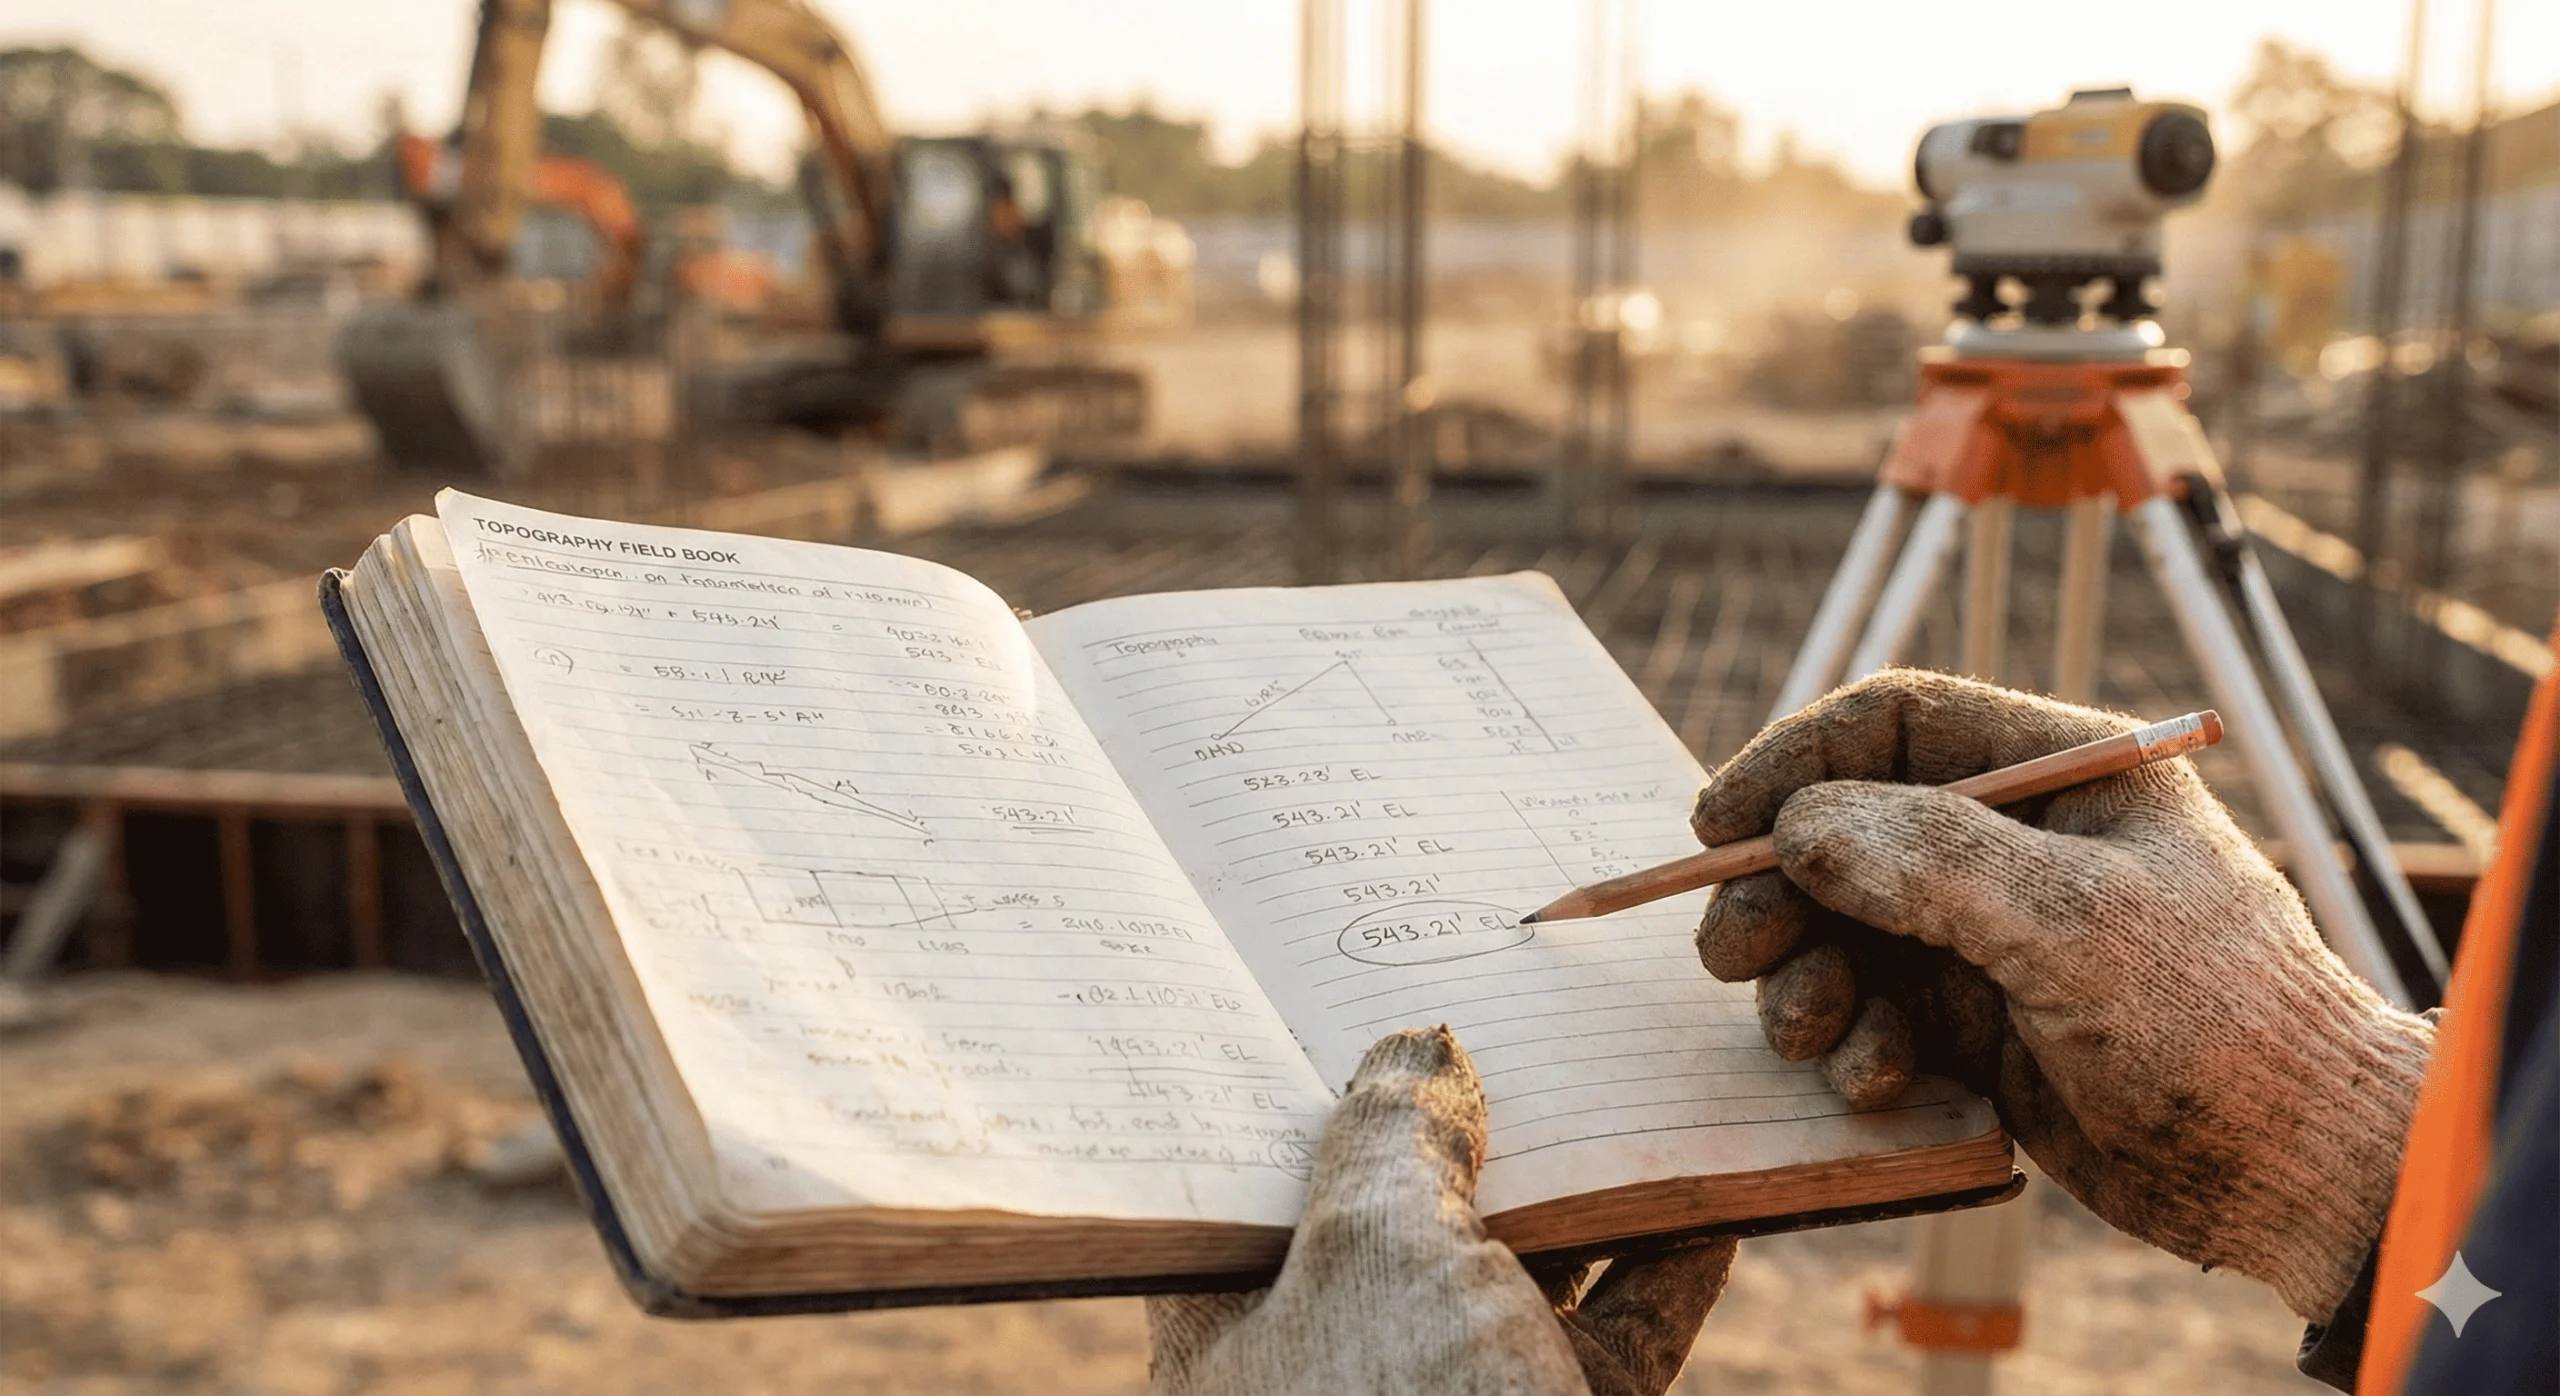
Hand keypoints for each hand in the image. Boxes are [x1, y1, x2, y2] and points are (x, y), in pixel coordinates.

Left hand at [1146, 1027, 1734, 1395]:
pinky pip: (1606, 1341)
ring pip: (1514, 1270)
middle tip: (1516, 992)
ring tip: (1629, 1069)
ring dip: (1581, 1183)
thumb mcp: (1383, 1255)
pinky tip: (1710, 1195)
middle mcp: (1328, 1359)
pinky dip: (1660, 1272)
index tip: (1352, 967)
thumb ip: (1396, 1138)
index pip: (1257, 1166)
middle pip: (1396, 1206)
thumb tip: (1417, 1049)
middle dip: (1462, 1111)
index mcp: (1230, 1319)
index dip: (1303, 1067)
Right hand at [1689, 670, 2432, 1320]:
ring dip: (1805, 980)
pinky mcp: (1974, 1023)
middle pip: (1841, 830)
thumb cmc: (2218, 1021)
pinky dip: (1852, 1046)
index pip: (1894, 722)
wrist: (2291, 1170)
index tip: (1717, 825)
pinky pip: (1869, 1013)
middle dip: (1777, 890)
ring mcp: (1988, 934)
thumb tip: (1798, 827)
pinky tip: (1882, 1080)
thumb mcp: (2075, 921)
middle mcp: (2012, 842)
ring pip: (1839, 929)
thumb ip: (1929, 860)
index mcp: (2059, 771)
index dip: (1794, 760)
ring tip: (1814, 1030)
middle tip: (1735, 951)